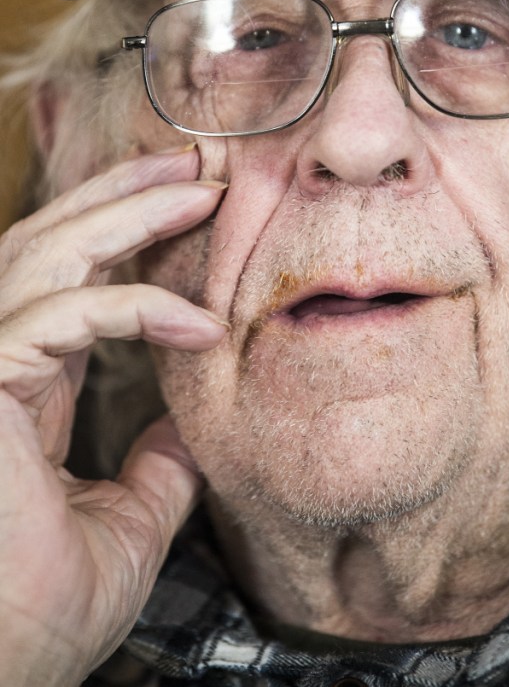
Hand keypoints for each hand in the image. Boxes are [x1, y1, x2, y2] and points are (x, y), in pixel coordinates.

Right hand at [0, 146, 226, 685]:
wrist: (2, 677)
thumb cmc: (39, 619)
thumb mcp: (124, 529)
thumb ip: (156, 471)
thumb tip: (190, 431)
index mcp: (27, 388)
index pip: (70, 283)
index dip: (124, 235)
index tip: (188, 206)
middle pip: (49, 245)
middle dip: (120, 194)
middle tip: (192, 163)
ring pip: (44, 257)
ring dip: (124, 214)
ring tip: (197, 188)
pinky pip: (60, 317)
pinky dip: (131, 307)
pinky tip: (198, 321)